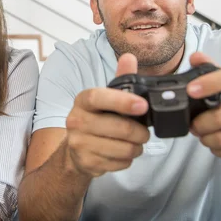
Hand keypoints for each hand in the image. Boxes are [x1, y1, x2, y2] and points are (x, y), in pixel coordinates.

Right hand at [65, 53, 149, 177]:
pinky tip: (122, 154)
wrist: (74, 150)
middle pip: (119, 128)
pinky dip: (127, 160)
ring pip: (123, 148)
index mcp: (83, 100)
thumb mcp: (106, 99)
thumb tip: (129, 57)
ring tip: (135, 144)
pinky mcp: (86, 162)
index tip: (143, 105)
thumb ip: (121, 79)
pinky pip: (119, 163)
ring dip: (136, 147)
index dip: (122, 101)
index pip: (99, 97)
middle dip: (140, 132)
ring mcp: (79, 143)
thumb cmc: (96, 120)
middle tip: (145, 133)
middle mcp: (76, 121)